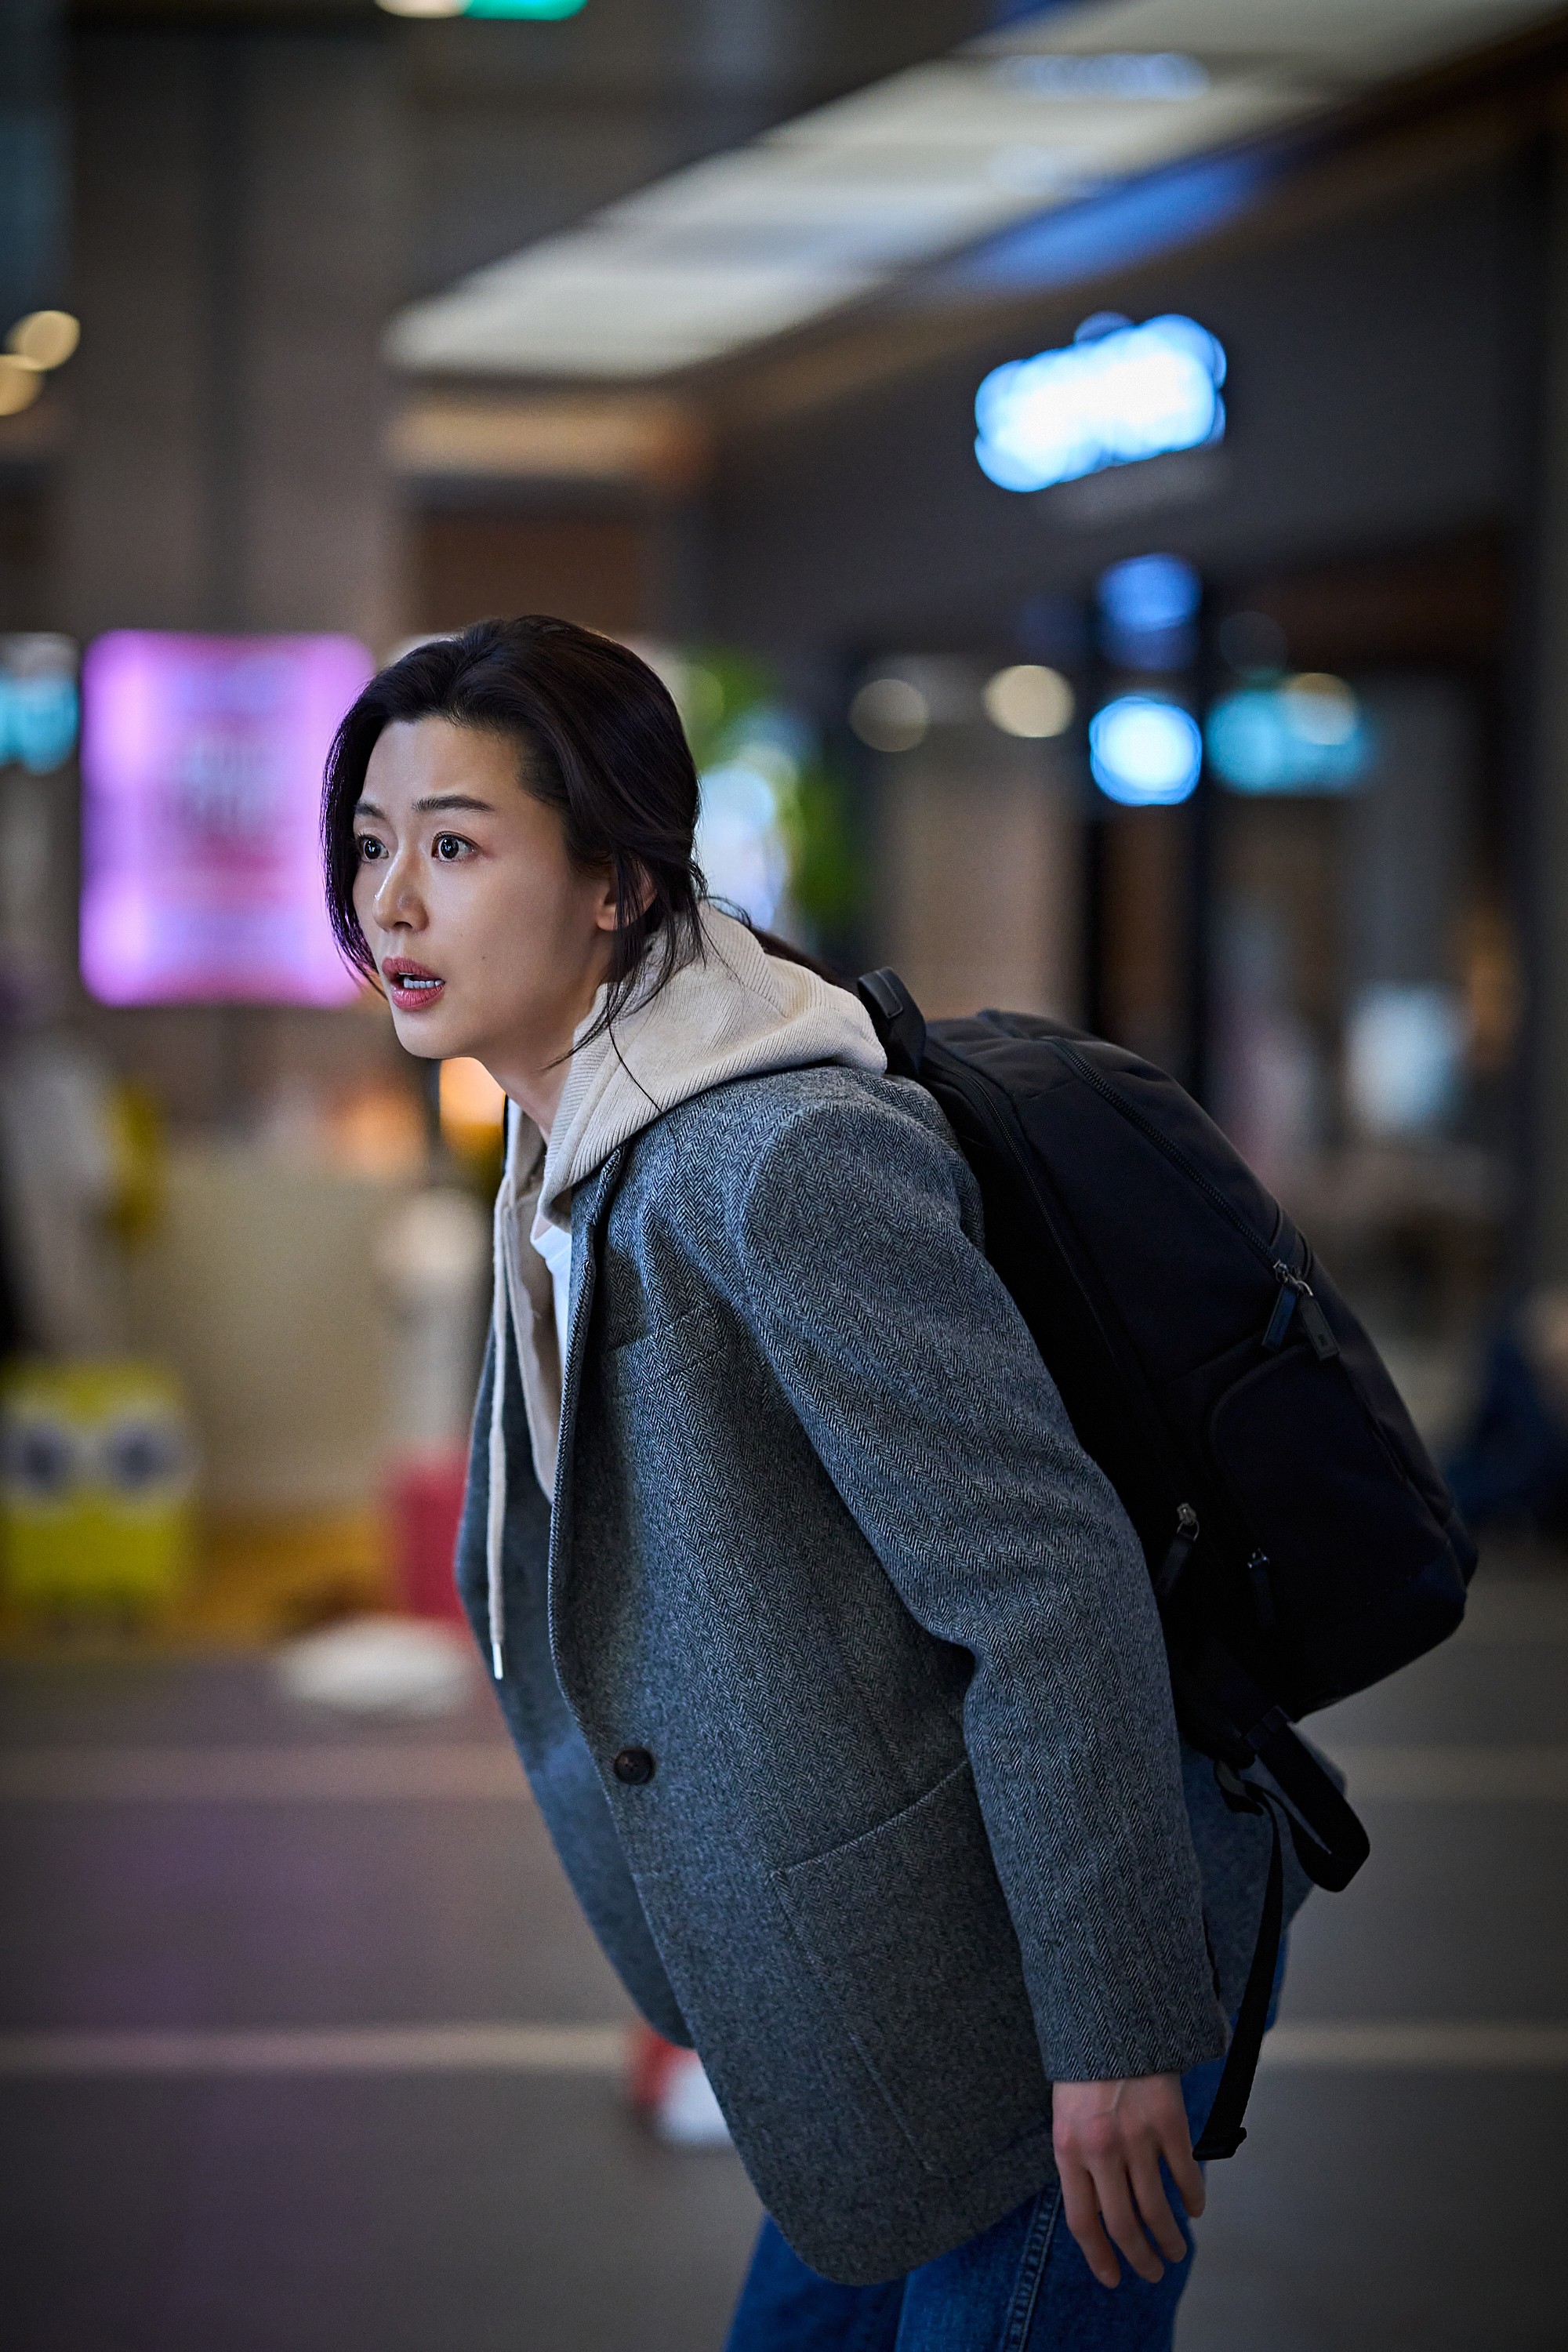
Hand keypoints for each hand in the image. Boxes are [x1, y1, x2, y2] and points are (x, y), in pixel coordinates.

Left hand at [1051, 2073, 1203, 2288]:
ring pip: (1157, 2208)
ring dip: (1169, 2239)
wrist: (1110, 2021)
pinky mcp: (1169, 2121)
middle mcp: (1100, 2148)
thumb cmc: (1085, 2076)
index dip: (1098, 2258)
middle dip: (1140, 2258)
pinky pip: (1184, 2175)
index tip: (1114, 2278)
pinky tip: (1194, 2210)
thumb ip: (1079, 2165)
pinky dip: (1193, 2200)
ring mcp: (1136, 2136)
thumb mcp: (1066, 2120)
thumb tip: (1100, 2218)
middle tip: (1153, 2272)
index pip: (1082, 2221)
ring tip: (1175, 2252)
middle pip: (1122, 2224)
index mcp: (1068, 2148)